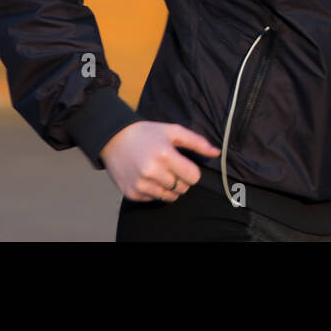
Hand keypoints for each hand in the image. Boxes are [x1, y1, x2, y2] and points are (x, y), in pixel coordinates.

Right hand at [99, 121, 220, 202]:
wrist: (113, 139)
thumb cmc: (147, 133)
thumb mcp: (173, 131)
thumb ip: (197, 142)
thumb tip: (217, 152)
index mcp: (165, 155)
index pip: (193, 177)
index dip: (192, 172)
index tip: (184, 164)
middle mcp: (152, 172)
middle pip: (182, 188)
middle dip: (181, 180)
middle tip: (171, 168)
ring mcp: (141, 184)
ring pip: (169, 197)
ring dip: (169, 187)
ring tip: (160, 173)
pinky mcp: (132, 193)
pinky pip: (154, 199)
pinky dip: (155, 191)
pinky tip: (148, 177)